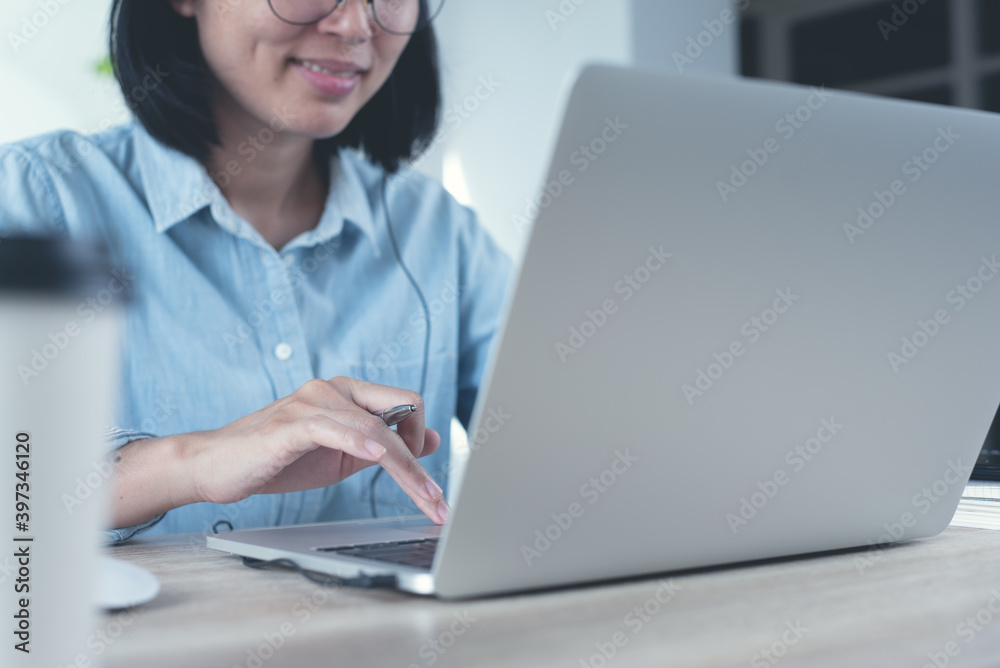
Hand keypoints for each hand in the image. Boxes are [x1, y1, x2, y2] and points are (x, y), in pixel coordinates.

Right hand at [180, 376, 448, 523]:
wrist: (216, 466)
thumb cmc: (276, 459)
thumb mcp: (341, 455)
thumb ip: (382, 446)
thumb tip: (431, 438)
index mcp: (349, 394)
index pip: (406, 406)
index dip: (423, 442)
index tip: (430, 484)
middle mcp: (334, 390)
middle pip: (402, 410)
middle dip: (422, 458)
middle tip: (435, 500)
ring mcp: (312, 402)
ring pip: (376, 429)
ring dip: (405, 468)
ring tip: (424, 498)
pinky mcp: (291, 423)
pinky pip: (334, 427)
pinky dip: (360, 441)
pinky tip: (377, 457)